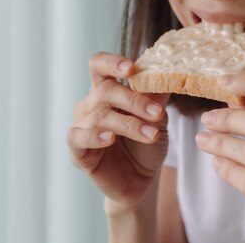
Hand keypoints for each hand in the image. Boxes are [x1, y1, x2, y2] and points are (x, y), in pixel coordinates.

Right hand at [66, 52, 169, 212]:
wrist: (141, 181)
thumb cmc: (145, 145)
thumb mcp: (156, 119)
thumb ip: (157, 96)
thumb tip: (168, 72)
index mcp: (106, 89)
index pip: (99, 65)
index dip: (112, 63)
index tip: (132, 69)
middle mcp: (90, 104)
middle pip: (105, 90)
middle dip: (134, 100)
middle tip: (157, 113)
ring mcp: (81, 126)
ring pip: (100, 116)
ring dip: (130, 124)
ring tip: (152, 135)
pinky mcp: (77, 149)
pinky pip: (78, 137)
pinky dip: (94, 136)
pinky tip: (110, 138)